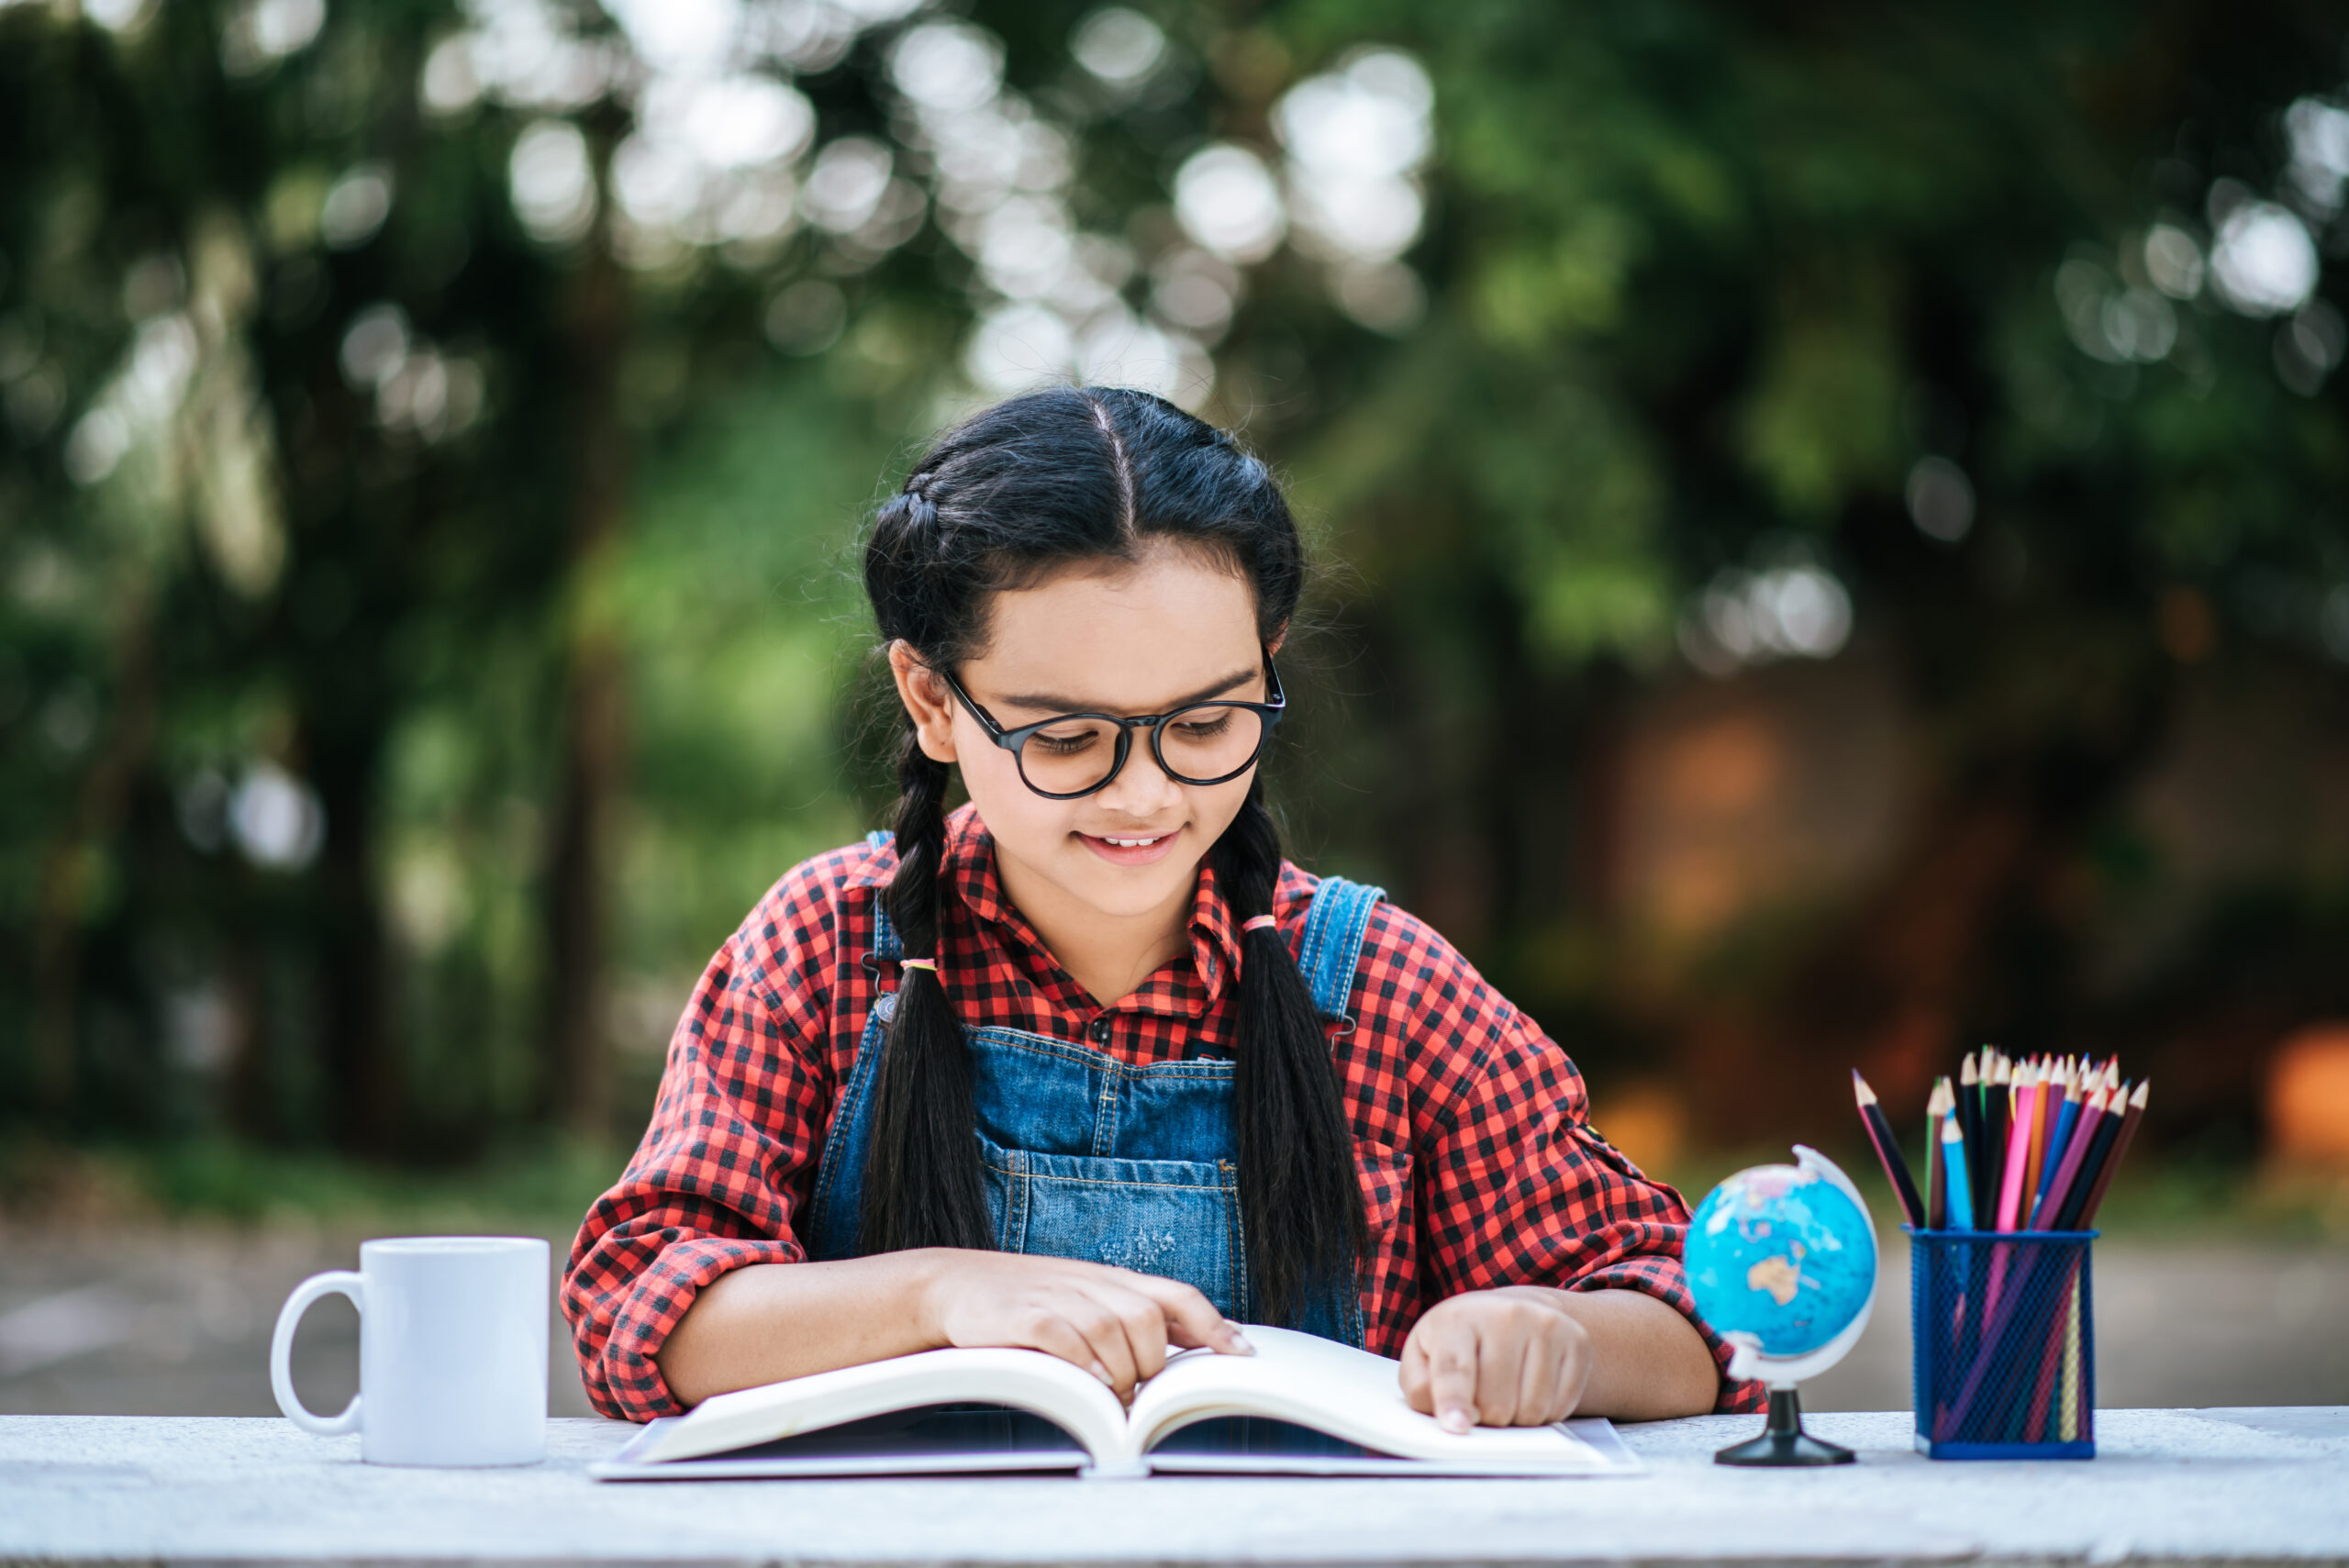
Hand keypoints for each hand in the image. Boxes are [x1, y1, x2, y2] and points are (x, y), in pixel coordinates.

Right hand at [916, 1250, 1251, 1402]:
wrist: (955, 1284)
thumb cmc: (1028, 1303)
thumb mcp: (1084, 1301)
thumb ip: (1128, 1321)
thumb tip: (1185, 1353)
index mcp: (1112, 1281)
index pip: (1176, 1295)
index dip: (1212, 1324)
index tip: (1242, 1354)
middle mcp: (1090, 1284)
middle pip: (1148, 1320)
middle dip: (1152, 1364)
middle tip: (1136, 1392)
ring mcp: (1056, 1297)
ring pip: (1112, 1331)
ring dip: (1119, 1372)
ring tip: (1108, 1396)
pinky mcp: (1022, 1317)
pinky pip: (1064, 1338)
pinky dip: (1081, 1363)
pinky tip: (1084, 1383)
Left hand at [1399, 1286, 1591, 1431]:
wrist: (1511, 1312)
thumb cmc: (1460, 1342)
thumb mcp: (1424, 1356)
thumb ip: (1422, 1388)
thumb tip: (1451, 1422)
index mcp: (1459, 1319)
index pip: (1455, 1368)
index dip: (1454, 1403)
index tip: (1457, 1428)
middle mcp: (1506, 1315)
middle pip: (1497, 1402)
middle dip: (1487, 1418)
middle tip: (1481, 1403)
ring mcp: (1546, 1325)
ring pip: (1532, 1409)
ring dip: (1517, 1418)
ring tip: (1505, 1394)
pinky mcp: (1577, 1341)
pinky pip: (1561, 1407)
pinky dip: (1545, 1413)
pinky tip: (1530, 1389)